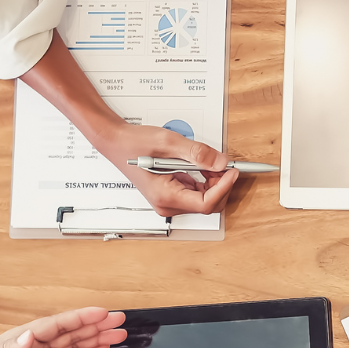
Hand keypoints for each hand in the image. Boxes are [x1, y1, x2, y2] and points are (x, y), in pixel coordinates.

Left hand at [0, 307, 126, 347]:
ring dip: (96, 338)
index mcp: (23, 337)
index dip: (80, 318)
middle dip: (96, 325)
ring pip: (74, 344)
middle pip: (71, 331)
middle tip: (119, 320)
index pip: (57, 324)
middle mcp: (34, 344)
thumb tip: (30, 336)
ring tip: (118, 334)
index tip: (101, 313)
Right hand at [99, 122, 240, 216]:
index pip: (205, 203)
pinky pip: (195, 192)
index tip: (232, 171)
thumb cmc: (134, 144)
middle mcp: (167, 204)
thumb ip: (197, 153)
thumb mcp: (169, 143)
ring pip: (203, 199)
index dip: (223, 188)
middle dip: (220, 185)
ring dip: (213, 182)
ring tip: (212, 162)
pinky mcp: (171, 194)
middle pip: (207, 204)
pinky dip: (204, 180)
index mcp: (165, 196)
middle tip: (225, 164)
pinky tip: (202, 165)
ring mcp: (169, 201)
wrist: (116, 143)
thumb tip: (220, 162)